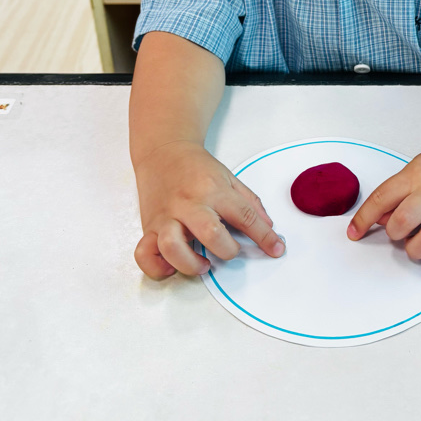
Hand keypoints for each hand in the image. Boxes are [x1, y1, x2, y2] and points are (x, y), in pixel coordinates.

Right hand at [133, 140, 285, 279]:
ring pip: (172, 246)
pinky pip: (144, 254)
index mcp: (214, 190)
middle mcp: (189, 203)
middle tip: (230, 250)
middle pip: (211, 233)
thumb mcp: (229, 177)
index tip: (276, 249)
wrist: (163, 152)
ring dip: (190, 263)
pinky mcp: (148, 226)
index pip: (245, 216)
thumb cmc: (196, 167)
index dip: (264, 237)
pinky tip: (173, 266)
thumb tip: (268, 227)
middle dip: (227, 250)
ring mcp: (166, 216)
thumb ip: (250, 203)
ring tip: (202, 264)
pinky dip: (158, 268)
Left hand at [346, 140, 420, 270]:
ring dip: (415, 250)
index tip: (354, 233)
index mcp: (416, 177)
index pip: (382, 198)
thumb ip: (397, 192)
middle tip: (397, 233)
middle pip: (404, 220)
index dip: (363, 218)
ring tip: (415, 247)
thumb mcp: (416, 168)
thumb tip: (378, 219)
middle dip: (394, 233)